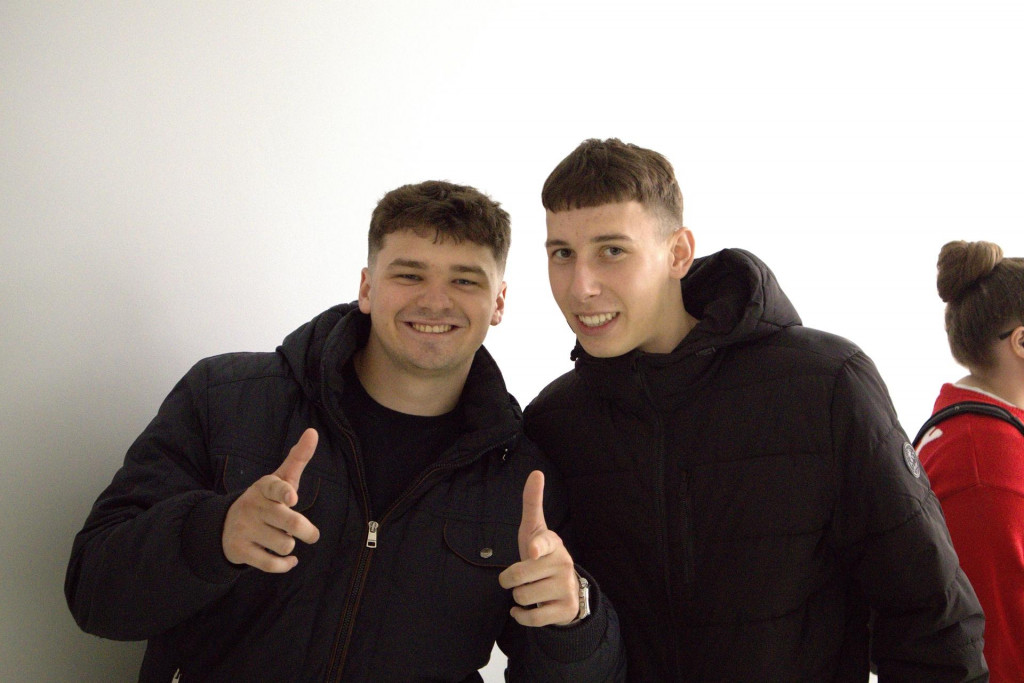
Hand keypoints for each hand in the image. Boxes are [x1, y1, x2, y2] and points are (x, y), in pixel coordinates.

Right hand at [222, 428, 320, 571]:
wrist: (225, 524)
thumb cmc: (265, 500)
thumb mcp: (279, 479)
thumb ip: (297, 458)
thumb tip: (313, 432)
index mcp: (264, 487)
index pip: (275, 487)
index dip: (284, 492)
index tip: (292, 498)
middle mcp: (253, 507)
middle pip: (288, 522)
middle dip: (307, 531)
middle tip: (312, 534)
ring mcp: (245, 529)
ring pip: (284, 544)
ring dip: (290, 545)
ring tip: (283, 539)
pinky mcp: (240, 551)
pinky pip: (271, 564)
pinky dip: (285, 565)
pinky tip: (289, 560)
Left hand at [498, 470, 579, 626]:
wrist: (566, 589)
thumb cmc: (542, 555)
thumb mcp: (535, 530)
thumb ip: (532, 504)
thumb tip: (536, 472)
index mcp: (552, 543)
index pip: (542, 544)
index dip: (535, 548)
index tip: (532, 551)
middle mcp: (563, 564)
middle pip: (517, 576)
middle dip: (509, 580)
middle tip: (519, 578)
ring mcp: (566, 587)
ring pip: (522, 597)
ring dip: (519, 597)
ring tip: (531, 590)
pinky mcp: (566, 609)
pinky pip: (532, 618)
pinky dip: (522, 616)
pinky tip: (527, 609)